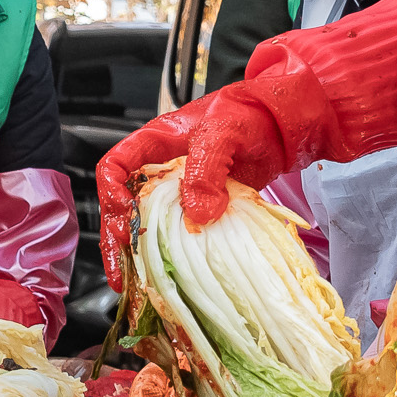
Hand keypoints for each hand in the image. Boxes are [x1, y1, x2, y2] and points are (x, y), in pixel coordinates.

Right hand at [94, 81, 309, 278]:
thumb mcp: (223, 132)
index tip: (125, 222)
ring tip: (132, 282)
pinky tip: (168, 274)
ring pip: (148, 223)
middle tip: (121, 269)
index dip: (112, 195)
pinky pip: (180, 232)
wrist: (285, 125)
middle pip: (124, 204)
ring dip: (139, 253)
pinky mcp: (205, 207)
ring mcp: (183, 190)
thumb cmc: (250, 114)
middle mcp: (163, 169)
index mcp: (156, 143)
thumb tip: (196, 213)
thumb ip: (206, 169)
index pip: (115, 167)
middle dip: (118, 238)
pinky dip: (173, 254)